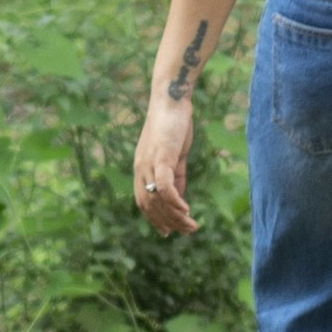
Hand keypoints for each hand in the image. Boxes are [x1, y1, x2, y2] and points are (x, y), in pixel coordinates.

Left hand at [132, 86, 197, 233]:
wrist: (171, 100)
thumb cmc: (173, 125)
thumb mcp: (174, 156)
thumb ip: (176, 176)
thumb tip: (179, 197)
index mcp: (141, 168)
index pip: (143, 201)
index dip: (154, 219)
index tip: (169, 231)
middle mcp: (141, 168)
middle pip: (150, 205)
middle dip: (168, 222)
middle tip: (187, 231)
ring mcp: (149, 163)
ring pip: (157, 199)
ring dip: (174, 216)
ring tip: (190, 226)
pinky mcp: (160, 157)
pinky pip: (163, 186)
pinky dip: (174, 200)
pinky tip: (185, 209)